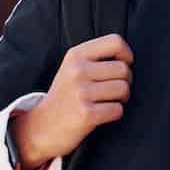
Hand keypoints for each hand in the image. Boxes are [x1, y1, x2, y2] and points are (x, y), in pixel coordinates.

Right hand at [17, 33, 133, 163]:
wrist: (40, 127)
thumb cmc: (65, 97)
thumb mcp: (72, 68)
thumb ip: (96, 58)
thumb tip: (128, 58)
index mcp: (76, 55)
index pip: (115, 41)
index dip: (127, 54)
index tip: (124, 65)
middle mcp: (77, 70)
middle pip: (123, 69)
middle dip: (125, 82)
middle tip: (113, 90)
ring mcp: (81, 92)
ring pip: (123, 89)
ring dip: (121, 99)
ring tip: (107, 102)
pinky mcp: (86, 113)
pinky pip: (118, 110)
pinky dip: (114, 114)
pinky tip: (101, 114)